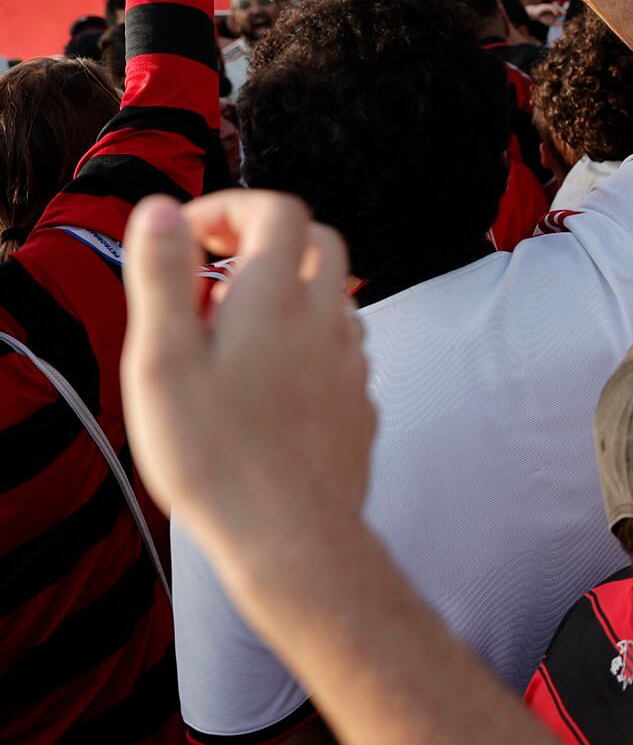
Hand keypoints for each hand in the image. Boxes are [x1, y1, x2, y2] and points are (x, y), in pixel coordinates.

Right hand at [119, 191, 372, 546]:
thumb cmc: (217, 454)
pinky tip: (265, 382)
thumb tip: (162, 212)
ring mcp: (352, 361)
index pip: (278, 210)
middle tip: (211, 276)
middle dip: (265, 241)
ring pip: (334, 297)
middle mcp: (329, 319)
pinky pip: (339, 349)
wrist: (290, 536)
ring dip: (289, 293)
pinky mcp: (359, 402)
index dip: (232, 208)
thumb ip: (164, 277)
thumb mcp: (163, 359)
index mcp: (279, 297)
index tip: (190, 234)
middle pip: (318, 243)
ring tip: (231, 333)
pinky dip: (306, 341)